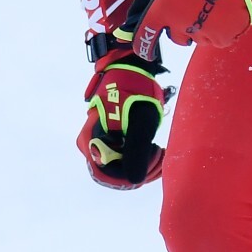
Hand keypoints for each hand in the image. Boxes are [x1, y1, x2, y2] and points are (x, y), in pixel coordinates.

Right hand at [78, 42, 167, 188]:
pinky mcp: (110, 142)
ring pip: (121, 170)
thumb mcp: (140, 123)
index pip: (108, 176)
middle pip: (115, 175)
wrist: (132, 70)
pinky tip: (156, 151)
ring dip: (144, 166)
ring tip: (160, 151)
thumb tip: (135, 181)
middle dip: (141, 170)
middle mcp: (91, 147)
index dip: (132, 176)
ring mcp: (100, 144)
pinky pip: (123, 161)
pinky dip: (141, 159)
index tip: (152, 159)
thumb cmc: (135, 92)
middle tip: (160, 154)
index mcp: (90, 142)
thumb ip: (136, 151)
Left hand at [136, 0, 251, 51]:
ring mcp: (203, 35)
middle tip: (194, 5)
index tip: (145, 50)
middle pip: (176, 37)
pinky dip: (220, 29)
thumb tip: (150, 10)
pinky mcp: (224, 39)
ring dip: (202, 27)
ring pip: (198, 38)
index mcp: (163, 9)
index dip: (143, 45)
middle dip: (181, 26)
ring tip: (213, 4)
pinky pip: (218, 39)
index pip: (144, 37)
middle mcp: (180, 27)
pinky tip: (225, 10)